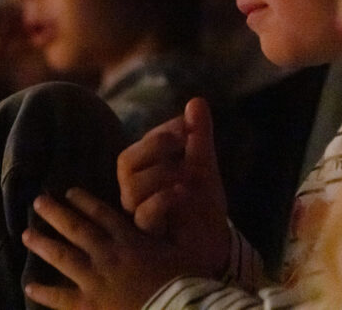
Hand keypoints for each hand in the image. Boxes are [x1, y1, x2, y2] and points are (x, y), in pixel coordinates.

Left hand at [22, 188, 201, 309]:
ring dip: (44, 244)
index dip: (84, 202)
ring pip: (63, 257)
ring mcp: (96, 279)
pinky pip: (62, 297)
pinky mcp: (90, 305)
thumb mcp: (182, 249)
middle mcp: (108, 254)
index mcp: (130, 239)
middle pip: (77, 229)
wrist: (176, 309)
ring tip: (26, 234)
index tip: (69, 192)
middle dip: (56, 214)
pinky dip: (45, 292)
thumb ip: (169, 230)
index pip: (103, 215)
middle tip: (38, 202)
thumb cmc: (184, 281)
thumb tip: (174, 205)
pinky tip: (29, 286)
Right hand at [117, 98, 230, 277]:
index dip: (162, 132)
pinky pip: (145, 213)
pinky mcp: (149, 232)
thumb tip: (196, 100)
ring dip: (161, 173)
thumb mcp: (203, 163)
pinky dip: (163, 198)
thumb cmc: (202, 202)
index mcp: (144, 170)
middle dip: (155, 146)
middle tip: (183, 142)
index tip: (187, 128)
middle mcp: (135, 190)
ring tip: (188, 172)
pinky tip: (184, 191)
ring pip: (131, 187)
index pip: (141, 143)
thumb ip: (199, 134)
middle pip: (126, 162)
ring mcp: (139, 212)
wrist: (215, 241)